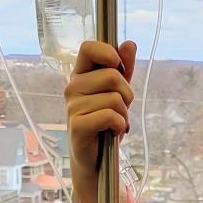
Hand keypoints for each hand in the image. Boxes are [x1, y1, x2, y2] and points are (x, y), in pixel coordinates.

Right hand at [66, 39, 135, 202]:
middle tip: (121, 109)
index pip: (88, 48)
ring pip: (115, 99)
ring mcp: (72, 106)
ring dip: (124, 114)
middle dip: (126, 94)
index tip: (117, 66)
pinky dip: (119, 125)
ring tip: (115, 123)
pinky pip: (110, 116)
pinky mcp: (78, 126)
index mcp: (80, 75)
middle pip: (112, 76)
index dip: (107, 53)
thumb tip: (129, 43)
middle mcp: (72, 87)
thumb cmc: (105, 122)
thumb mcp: (118, 92)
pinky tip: (113, 132)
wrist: (97, 158)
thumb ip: (123, 68)